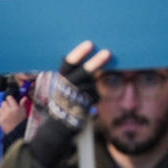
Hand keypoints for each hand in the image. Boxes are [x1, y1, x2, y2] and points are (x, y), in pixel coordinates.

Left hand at [0, 93, 27, 132]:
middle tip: (8, 108)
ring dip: (2, 111)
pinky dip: (0, 117)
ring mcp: (3, 116)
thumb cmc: (22, 122)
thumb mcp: (24, 112)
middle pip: (3, 103)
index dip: (9, 99)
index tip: (10, 101)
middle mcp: (9, 111)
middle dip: (5, 105)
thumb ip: (23, 104)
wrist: (18, 133)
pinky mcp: (0, 121)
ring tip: (6, 114)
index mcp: (15, 108)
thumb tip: (24, 98)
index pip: (9, 98)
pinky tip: (4, 119)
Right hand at [26, 41, 111, 166]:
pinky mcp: (83, 107)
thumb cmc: (66, 96)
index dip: (79, 53)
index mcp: (62, 78)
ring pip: (92, 85)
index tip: (89, 44)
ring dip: (97, 81)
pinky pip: (95, 96)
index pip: (68, 63)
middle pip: (82, 73)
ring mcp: (75, 97)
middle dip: (95, 63)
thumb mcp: (65, 82)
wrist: (59, 123)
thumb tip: (92, 53)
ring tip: (102, 75)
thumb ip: (75, 71)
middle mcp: (67, 87)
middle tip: (107, 52)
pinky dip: (96, 94)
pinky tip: (91, 97)